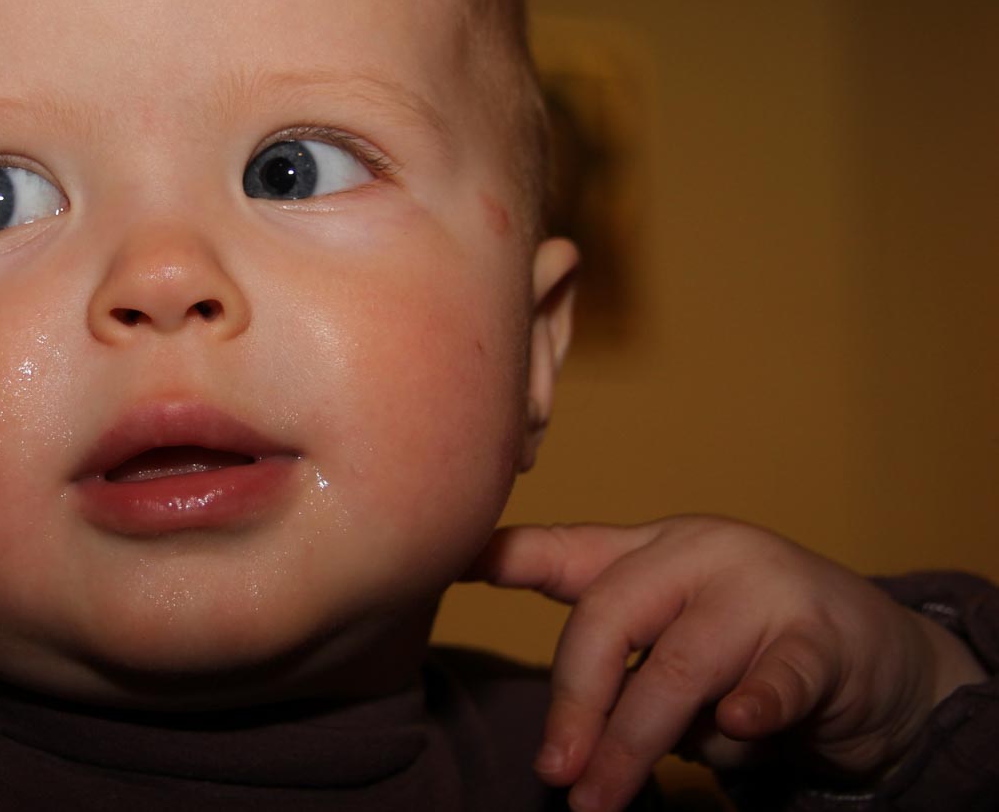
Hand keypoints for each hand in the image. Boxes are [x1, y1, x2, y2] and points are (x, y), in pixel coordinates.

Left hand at [465, 516, 987, 811]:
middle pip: (608, 618)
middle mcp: (700, 554)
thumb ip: (616, 653)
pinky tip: (736, 726)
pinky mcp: (823, 640)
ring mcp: (764, 589)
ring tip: (603, 798)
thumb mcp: (674, 636)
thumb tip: (556, 729)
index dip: (508, 556)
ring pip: (678, 666)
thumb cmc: (752, 649)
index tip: (454, 563)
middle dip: (574, 704)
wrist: (884, 660)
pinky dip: (754, 706)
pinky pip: (778, 677)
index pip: (568, 552)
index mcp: (653, 551)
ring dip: (635, 742)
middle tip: (555, 772)